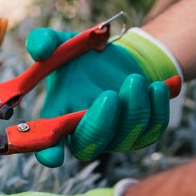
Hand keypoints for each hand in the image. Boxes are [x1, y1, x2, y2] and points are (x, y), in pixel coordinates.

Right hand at [26, 28, 179, 166]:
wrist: (122, 60)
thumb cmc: (85, 58)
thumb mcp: (62, 44)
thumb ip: (44, 42)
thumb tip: (40, 49)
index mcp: (58, 119)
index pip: (48, 146)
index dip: (49, 154)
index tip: (52, 154)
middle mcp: (84, 134)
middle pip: (88, 147)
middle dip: (100, 124)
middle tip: (110, 94)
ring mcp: (114, 138)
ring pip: (125, 139)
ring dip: (132, 110)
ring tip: (134, 79)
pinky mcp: (142, 133)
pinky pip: (152, 131)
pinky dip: (155, 109)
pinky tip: (154, 86)